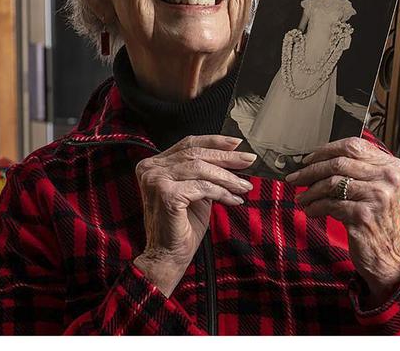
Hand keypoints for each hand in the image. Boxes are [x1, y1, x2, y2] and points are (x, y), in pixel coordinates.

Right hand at [133, 135, 255, 295]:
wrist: (167, 256)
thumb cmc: (181, 226)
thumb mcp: (195, 192)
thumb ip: (205, 173)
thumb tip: (233, 157)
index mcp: (155, 165)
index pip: (188, 144)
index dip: (214, 141)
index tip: (236, 143)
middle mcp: (151, 168)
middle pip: (196, 153)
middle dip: (226, 157)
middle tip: (248, 160)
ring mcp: (156, 180)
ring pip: (201, 169)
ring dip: (227, 178)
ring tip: (244, 185)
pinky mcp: (167, 194)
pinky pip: (202, 188)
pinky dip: (221, 192)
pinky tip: (233, 199)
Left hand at [286, 137, 399, 306]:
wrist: (388, 253)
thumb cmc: (376, 217)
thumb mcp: (375, 188)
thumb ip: (356, 170)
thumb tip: (316, 159)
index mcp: (391, 166)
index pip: (353, 146)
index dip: (326, 151)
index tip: (308, 159)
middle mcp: (388, 178)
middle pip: (339, 163)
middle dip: (311, 170)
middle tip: (295, 177)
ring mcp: (378, 197)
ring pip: (332, 183)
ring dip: (311, 191)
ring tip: (302, 198)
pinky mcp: (364, 216)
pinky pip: (331, 204)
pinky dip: (316, 207)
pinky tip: (311, 210)